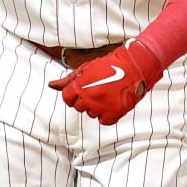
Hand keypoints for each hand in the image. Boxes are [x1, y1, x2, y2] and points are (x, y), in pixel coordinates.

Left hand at [48, 40, 163, 125]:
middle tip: (98, 90)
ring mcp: (101, 106)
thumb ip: (68, 80)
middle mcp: (88, 97)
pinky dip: (107, 115)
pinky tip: (112, 103)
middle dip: (85, 101)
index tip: (82, 91)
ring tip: (107, 94)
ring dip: (97, 107)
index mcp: (80, 86)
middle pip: (78, 107)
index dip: (73, 95)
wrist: (135, 66)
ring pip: (91, 114)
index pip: (67, 99)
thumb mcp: (86, 68)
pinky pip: (104, 120)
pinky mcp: (114, 113)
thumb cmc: (109, 65)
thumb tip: (52, 86)